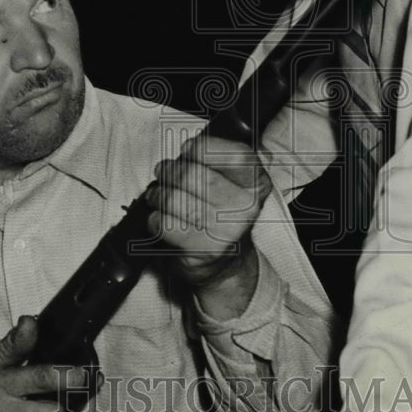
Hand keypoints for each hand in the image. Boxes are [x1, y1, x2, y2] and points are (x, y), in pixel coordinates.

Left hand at [145, 134, 270, 289]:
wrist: (225, 264)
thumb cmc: (222, 216)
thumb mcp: (232, 184)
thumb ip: (216, 161)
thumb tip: (186, 149)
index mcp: (256, 184)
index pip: (236, 155)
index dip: (203, 148)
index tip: (186, 149)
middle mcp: (246, 207)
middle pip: (194, 175)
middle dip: (170, 170)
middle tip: (162, 171)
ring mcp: (226, 230)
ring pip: (174, 199)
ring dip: (158, 194)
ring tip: (157, 196)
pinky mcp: (204, 249)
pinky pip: (165, 224)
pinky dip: (155, 218)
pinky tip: (159, 218)